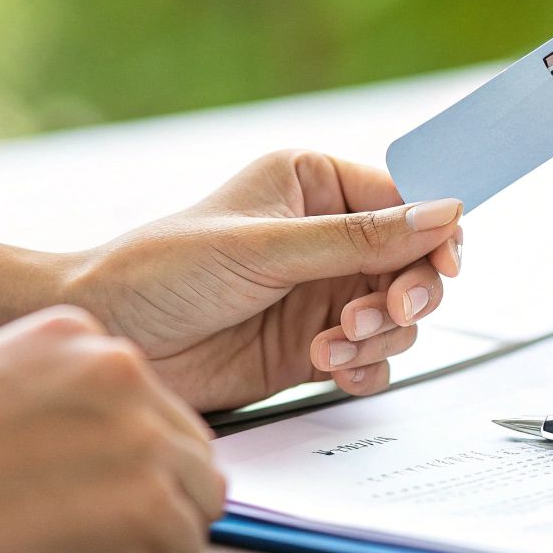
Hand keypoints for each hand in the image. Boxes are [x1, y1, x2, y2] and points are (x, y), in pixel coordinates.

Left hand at [0, 151, 463, 409]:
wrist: (107, 339)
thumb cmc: (158, 271)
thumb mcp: (266, 248)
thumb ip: (360, 239)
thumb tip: (443, 214)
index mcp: (315, 185)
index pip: (406, 201)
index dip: (436, 233)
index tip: (444, 265)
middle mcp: (326, 237)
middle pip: (414, 264)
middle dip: (408, 294)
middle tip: (384, 314)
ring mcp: (321, 294)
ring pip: (399, 317)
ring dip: (380, 335)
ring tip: (333, 344)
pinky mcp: (312, 347)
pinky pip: (371, 359)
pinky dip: (362, 367)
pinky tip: (328, 367)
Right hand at [0, 307, 222, 552]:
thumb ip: (57, 388)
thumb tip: (98, 430)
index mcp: (82, 335)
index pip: (150, 396)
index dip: (125, 448)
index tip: (83, 476)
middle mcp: (124, 372)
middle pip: (184, 442)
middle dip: (153, 485)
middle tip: (91, 520)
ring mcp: (144, 439)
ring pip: (198, 493)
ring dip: (158, 526)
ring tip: (87, 543)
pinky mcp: (151, 508)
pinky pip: (186, 547)